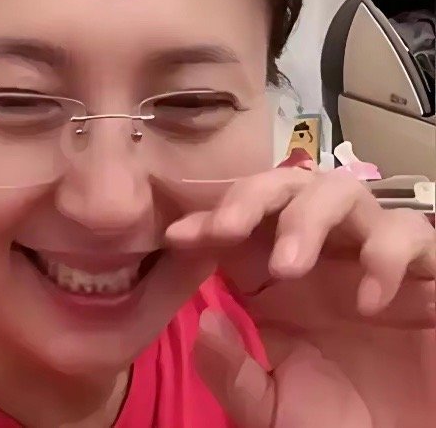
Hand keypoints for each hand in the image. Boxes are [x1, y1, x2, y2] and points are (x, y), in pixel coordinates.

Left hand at [166, 166, 435, 427]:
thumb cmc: (339, 425)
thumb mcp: (273, 413)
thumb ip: (235, 376)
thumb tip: (205, 325)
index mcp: (274, 277)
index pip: (238, 224)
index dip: (208, 220)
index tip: (179, 237)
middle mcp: (319, 255)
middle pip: (286, 186)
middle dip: (252, 198)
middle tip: (227, 230)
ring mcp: (367, 256)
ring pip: (342, 190)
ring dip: (308, 216)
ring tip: (288, 267)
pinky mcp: (422, 271)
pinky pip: (408, 232)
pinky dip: (386, 254)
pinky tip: (368, 301)